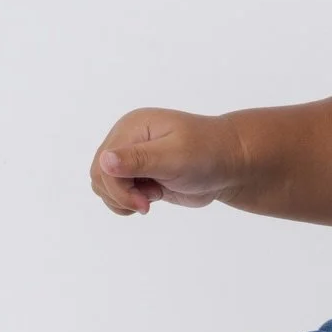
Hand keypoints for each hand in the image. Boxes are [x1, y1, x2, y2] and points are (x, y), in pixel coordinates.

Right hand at [89, 108, 244, 216]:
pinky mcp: (140, 174)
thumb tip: (104, 160)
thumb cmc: (208, 154)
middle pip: (99, 175)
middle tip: (149, 202)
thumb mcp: (174, 157)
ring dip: (123, 199)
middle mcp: (128, 139)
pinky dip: (127, 202)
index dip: (118, 188)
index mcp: (132, 127)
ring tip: (153, 197)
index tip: (144, 203)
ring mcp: (133, 157)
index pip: (104, 163)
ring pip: (104, 185)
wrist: (231, 163)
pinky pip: (117, 192)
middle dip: (121, 195)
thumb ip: (138, 159)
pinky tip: (150, 199)